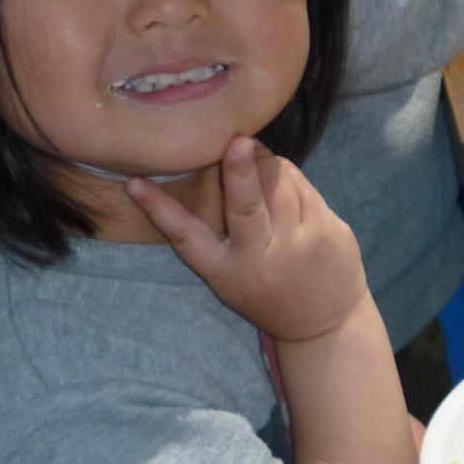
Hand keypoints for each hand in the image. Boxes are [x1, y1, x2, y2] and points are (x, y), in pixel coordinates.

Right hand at [128, 138, 367, 344]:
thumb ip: (218, 232)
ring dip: (266, 162)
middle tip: (237, 141)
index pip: (186, 237)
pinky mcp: (329, 231)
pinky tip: (283, 176)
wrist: (324, 321)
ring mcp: (299, 245)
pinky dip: (290, 174)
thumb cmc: (266, 289)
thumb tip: (217, 164)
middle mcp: (261, 258)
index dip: (159, 209)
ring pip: (280, 185)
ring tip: (255, 154)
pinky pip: (305, 187)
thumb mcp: (232, 275)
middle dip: (240, 171)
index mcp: (226, 271)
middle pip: (245, 207)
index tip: (135, 183)